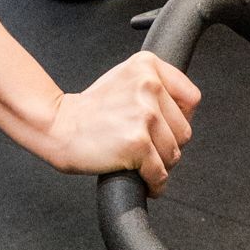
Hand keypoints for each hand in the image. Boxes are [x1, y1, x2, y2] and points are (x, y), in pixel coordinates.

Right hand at [41, 51, 200, 190]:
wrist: (58, 126)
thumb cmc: (89, 109)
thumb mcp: (124, 79)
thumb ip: (155, 85)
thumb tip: (184, 112)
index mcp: (147, 65)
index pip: (191, 98)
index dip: (182, 118)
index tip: (168, 127)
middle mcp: (148, 85)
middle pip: (184, 130)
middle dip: (168, 145)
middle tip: (148, 148)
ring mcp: (144, 114)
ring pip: (174, 153)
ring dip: (160, 165)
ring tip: (142, 163)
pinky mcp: (137, 143)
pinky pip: (159, 173)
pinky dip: (154, 184)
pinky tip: (145, 182)